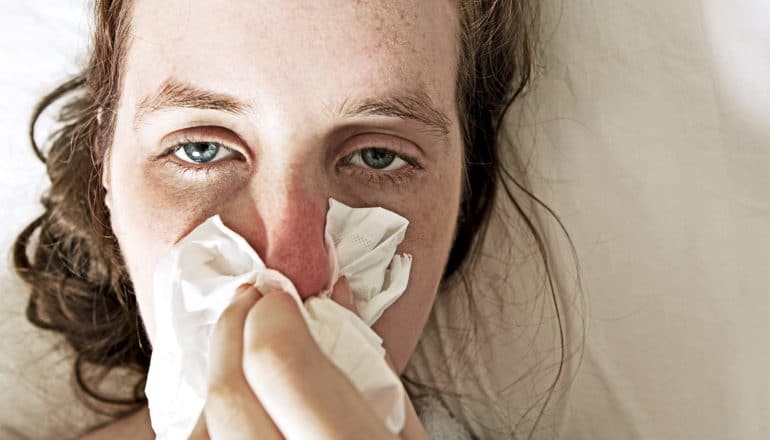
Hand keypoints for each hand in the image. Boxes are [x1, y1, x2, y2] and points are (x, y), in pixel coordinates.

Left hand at [188, 277, 427, 439]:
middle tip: (251, 303)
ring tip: (241, 359)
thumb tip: (328, 295)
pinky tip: (240, 409)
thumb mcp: (404, 429)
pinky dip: (210, 422)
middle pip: (229, 397)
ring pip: (198, 432)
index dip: (272, 316)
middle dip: (233, 334)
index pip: (282, 366)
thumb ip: (368, 364)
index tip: (275, 296)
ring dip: (219, 380)